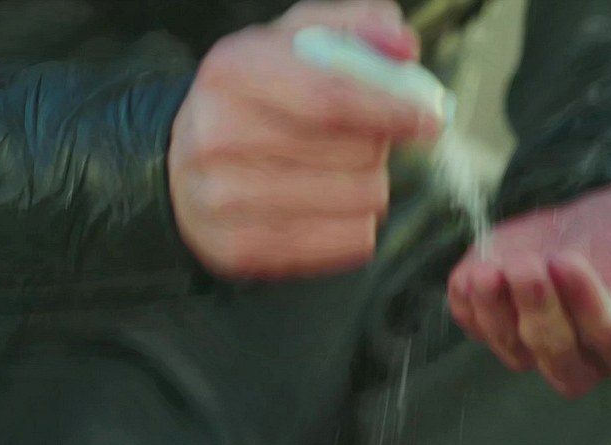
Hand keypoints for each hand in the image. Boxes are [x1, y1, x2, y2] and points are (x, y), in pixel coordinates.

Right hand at [169, 0, 436, 279]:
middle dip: (377, 146)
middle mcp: (218, 137)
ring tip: (338, 173)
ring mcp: (223, 200)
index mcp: (234, 71)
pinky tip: (329, 208)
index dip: (393, 110)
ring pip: (358, 203)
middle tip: (359, 140)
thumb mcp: (293, 42)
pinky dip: (355, 226)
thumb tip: (403, 47)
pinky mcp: (239, 250)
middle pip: (354, 154)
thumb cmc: (253, 98)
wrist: (180, 163)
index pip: (331, 99)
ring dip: (368, 186)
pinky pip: (345, 244)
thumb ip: (355, 27)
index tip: (429, 119)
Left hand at [448, 182, 610, 397]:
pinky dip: (466, 304)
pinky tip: (468, 275)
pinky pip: (475, 325)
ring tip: (489, 271)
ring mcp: (535, 342)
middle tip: (529, 266)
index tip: (567, 261)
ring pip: (511, 347)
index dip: (588, 308)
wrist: (608, 219)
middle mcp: (583, 359)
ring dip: (494, 311)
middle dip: (539, 311)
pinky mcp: (497, 319)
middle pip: (557, 356)